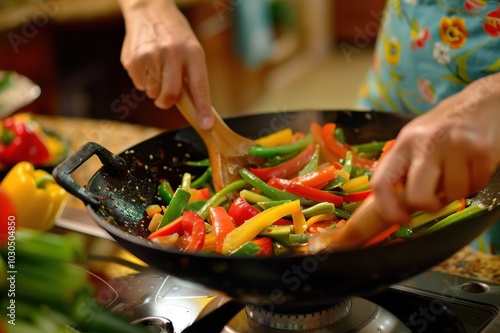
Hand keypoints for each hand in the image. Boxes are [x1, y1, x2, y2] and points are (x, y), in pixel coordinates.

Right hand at [118, 0, 213, 128]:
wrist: (149, 11)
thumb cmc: (175, 35)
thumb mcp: (192, 50)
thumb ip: (193, 77)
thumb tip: (197, 109)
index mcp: (192, 52)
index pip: (199, 87)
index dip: (202, 109)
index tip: (205, 125)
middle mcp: (171, 53)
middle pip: (170, 95)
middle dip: (167, 102)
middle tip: (167, 97)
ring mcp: (150, 56)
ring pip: (153, 93)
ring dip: (155, 89)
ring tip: (158, 69)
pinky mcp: (133, 60)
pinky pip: (139, 85)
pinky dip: (144, 81)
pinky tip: (147, 64)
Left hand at [370, 73, 499, 223]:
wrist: (486, 100)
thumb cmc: (445, 127)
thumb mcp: (417, 140)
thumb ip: (405, 168)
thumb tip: (394, 207)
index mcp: (404, 143)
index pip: (381, 182)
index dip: (387, 208)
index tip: (400, 219)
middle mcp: (426, 143)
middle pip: (417, 197)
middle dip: (429, 205)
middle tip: (436, 199)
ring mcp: (455, 146)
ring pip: (452, 195)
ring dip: (457, 191)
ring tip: (459, 171)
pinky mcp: (482, 150)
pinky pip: (476, 185)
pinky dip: (476, 182)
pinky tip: (474, 165)